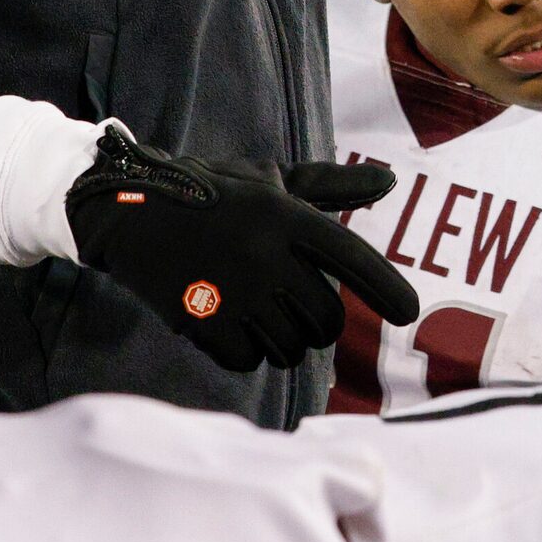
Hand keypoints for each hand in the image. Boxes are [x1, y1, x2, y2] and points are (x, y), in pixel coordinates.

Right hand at [66, 127, 420, 372]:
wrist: (132, 211)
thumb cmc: (214, 195)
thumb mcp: (270, 181)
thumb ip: (331, 188)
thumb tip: (390, 181)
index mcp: (286, 217)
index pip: (352, 257)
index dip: (386, 287)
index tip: (409, 312)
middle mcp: (266, 255)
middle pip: (324, 319)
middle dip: (318, 324)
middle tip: (296, 309)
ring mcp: (234, 292)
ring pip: (289, 347)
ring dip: (282, 341)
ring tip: (258, 313)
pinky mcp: (202, 322)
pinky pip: (248, 360)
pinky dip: (245, 352)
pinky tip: (229, 325)